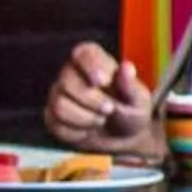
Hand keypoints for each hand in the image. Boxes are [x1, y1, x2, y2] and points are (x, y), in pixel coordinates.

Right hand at [45, 41, 156, 156]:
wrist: (122, 139)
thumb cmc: (131, 112)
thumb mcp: (139, 101)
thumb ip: (131, 86)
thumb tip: (126, 66)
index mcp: (95, 61)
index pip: (83, 53)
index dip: (91, 65)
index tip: (104, 81)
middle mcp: (71, 74)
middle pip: (67, 81)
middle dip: (92, 100)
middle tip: (110, 109)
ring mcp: (59, 94)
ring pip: (60, 105)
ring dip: (86, 118)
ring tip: (101, 120)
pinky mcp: (52, 115)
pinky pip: (56, 123)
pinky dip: (78, 131)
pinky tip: (88, 129)